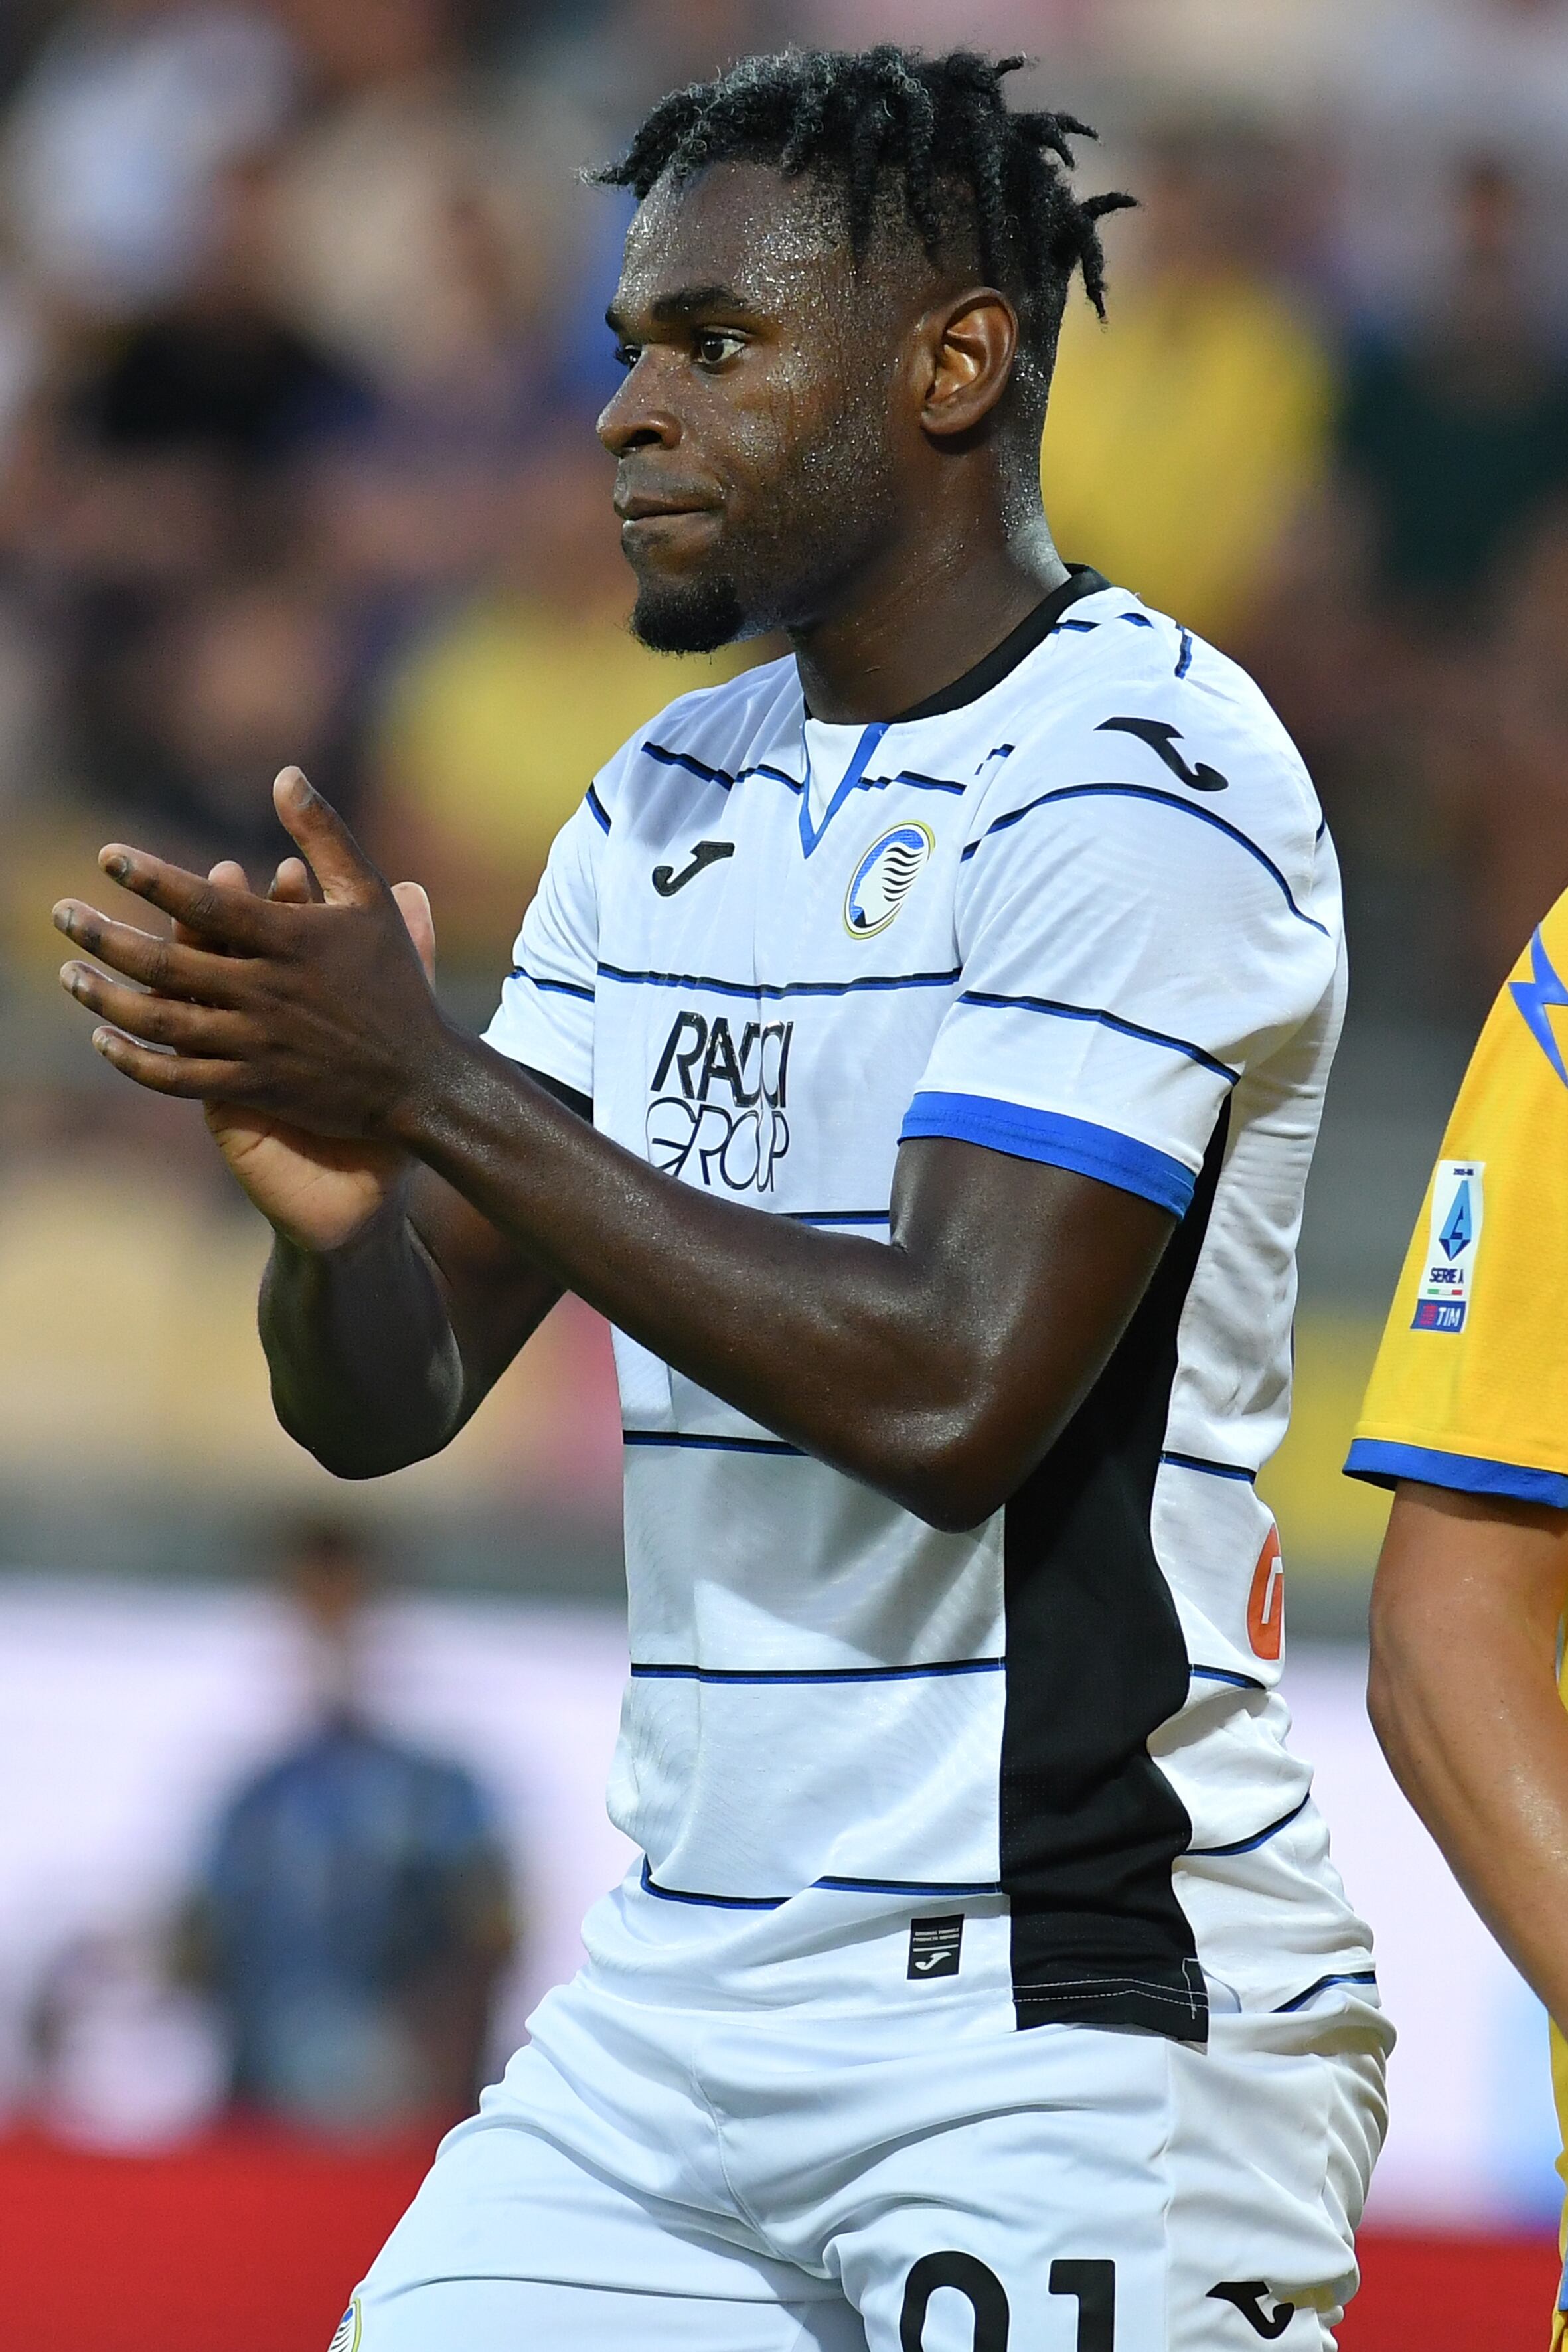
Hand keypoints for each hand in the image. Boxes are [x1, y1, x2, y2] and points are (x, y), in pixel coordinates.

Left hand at [54, 769, 452, 1246]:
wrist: (423, 1081)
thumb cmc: (397, 985)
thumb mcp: (371, 898)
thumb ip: (325, 837)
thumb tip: (284, 774)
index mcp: (292, 941)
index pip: (208, 903)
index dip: (153, 877)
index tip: (107, 857)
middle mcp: (267, 991)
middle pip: (167, 962)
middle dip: (104, 936)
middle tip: (59, 914)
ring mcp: (258, 1043)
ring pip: (163, 1021)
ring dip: (106, 998)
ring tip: (68, 974)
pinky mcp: (255, 1087)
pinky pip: (179, 1078)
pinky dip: (135, 1062)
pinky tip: (103, 1039)